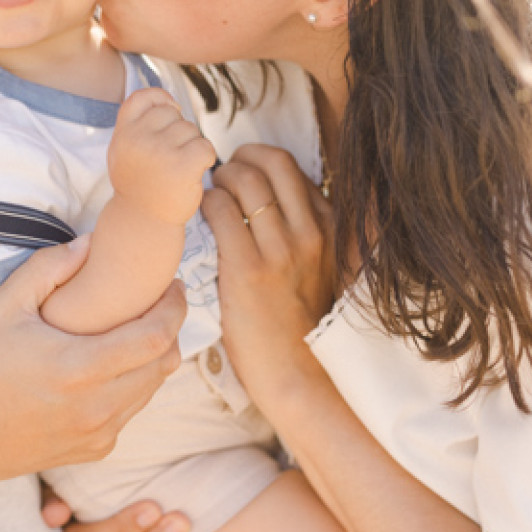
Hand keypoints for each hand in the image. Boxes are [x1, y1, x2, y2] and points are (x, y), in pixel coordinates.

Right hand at [0, 236, 185, 491]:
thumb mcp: (3, 307)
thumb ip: (49, 269)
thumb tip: (91, 244)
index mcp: (78, 368)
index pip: (156, 337)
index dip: (175, 308)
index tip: (173, 286)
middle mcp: (97, 406)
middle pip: (164, 362)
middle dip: (171, 328)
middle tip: (159, 301)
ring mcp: (99, 433)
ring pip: (152, 388)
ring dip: (153, 357)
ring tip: (135, 328)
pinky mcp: (96, 449)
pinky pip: (131, 411)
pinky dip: (131, 385)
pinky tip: (108, 366)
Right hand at [106, 88, 217, 224]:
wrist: (143, 221)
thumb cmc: (138, 184)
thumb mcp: (123, 150)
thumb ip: (137, 124)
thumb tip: (169, 101)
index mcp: (123, 133)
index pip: (143, 97)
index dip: (161, 99)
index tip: (169, 112)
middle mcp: (139, 139)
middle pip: (173, 114)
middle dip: (178, 131)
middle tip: (169, 157)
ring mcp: (161, 152)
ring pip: (192, 130)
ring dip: (192, 146)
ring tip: (177, 168)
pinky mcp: (183, 166)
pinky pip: (206, 146)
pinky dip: (205, 158)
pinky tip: (193, 172)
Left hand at [203, 144, 338, 407]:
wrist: (298, 374)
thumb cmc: (300, 324)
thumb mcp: (321, 269)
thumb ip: (305, 233)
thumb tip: (270, 201)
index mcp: (330, 229)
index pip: (293, 169)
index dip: (260, 159)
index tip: (243, 167)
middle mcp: (310, 233)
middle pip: (272, 163)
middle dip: (240, 157)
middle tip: (222, 171)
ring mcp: (281, 250)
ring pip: (244, 181)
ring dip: (219, 179)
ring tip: (210, 194)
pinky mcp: (249, 269)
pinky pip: (220, 212)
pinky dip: (206, 204)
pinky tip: (201, 217)